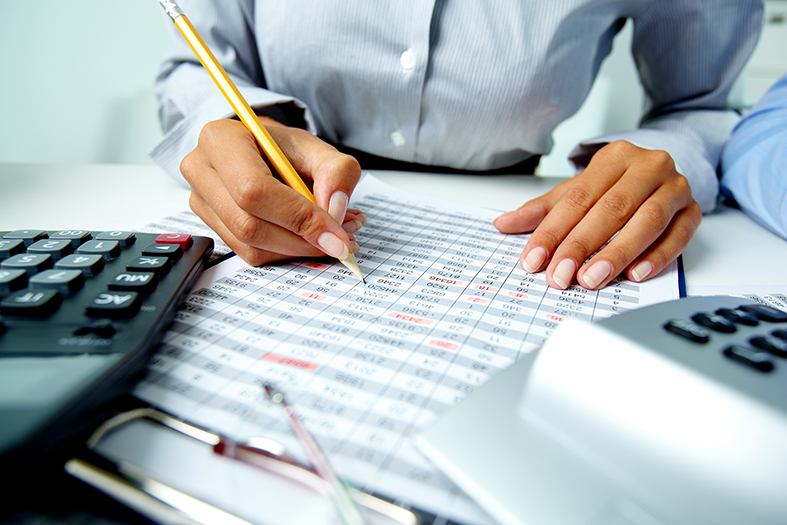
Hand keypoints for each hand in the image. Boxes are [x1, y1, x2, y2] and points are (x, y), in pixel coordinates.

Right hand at [180, 116, 363, 265]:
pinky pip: (251, 253)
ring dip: (298, 249)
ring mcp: (202, 202)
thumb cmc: (283, 149)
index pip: (254, 190)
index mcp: (221, 140)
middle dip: (301, 240)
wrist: (261, 152)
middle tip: (341, 240)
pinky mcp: (213, 227)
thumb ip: (336, 171)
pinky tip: (309, 237)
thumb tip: (335, 208)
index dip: (298, 218)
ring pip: (251, 246)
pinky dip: (287, 252)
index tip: (337, 235)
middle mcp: (201, 171)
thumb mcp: (316, 148)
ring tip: (332, 233)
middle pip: (249, 225)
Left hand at [493, 140, 701, 289]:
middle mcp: (648, 166)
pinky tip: (635, 274)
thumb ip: (543, 210)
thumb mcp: (578, 192)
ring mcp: (675, 187)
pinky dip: (658, 256)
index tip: (534, 260)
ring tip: (592, 279)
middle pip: (611, 208)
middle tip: (560, 276)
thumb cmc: (616, 185)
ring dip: (618, 253)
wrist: (661, 172)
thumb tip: (503, 224)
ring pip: (648, 220)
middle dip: (582, 245)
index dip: (553, 231)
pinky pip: (679, 235)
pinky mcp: (694, 211)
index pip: (578, 198)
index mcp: (614, 157)